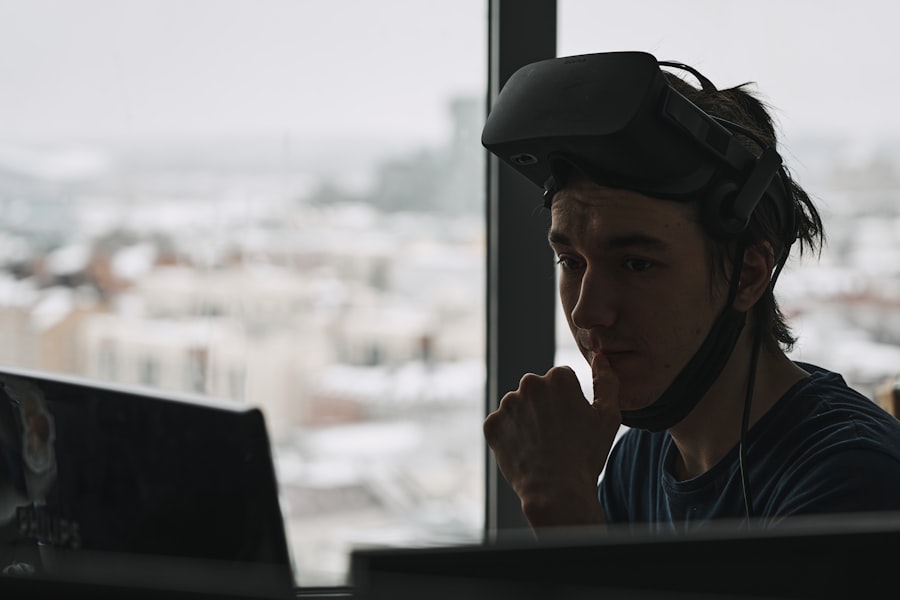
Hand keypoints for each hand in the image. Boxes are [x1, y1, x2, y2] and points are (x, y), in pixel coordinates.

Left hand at [483, 354, 621, 527]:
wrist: (555, 491)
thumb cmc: (586, 454)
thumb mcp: (608, 417)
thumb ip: (607, 381)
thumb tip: (600, 357)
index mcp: (557, 377)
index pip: (562, 380)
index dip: (570, 402)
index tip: (572, 423)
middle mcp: (528, 384)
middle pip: (538, 391)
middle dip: (545, 406)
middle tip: (557, 435)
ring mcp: (507, 404)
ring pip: (519, 407)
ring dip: (527, 420)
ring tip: (541, 446)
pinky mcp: (491, 424)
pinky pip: (502, 425)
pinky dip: (511, 436)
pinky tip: (526, 451)